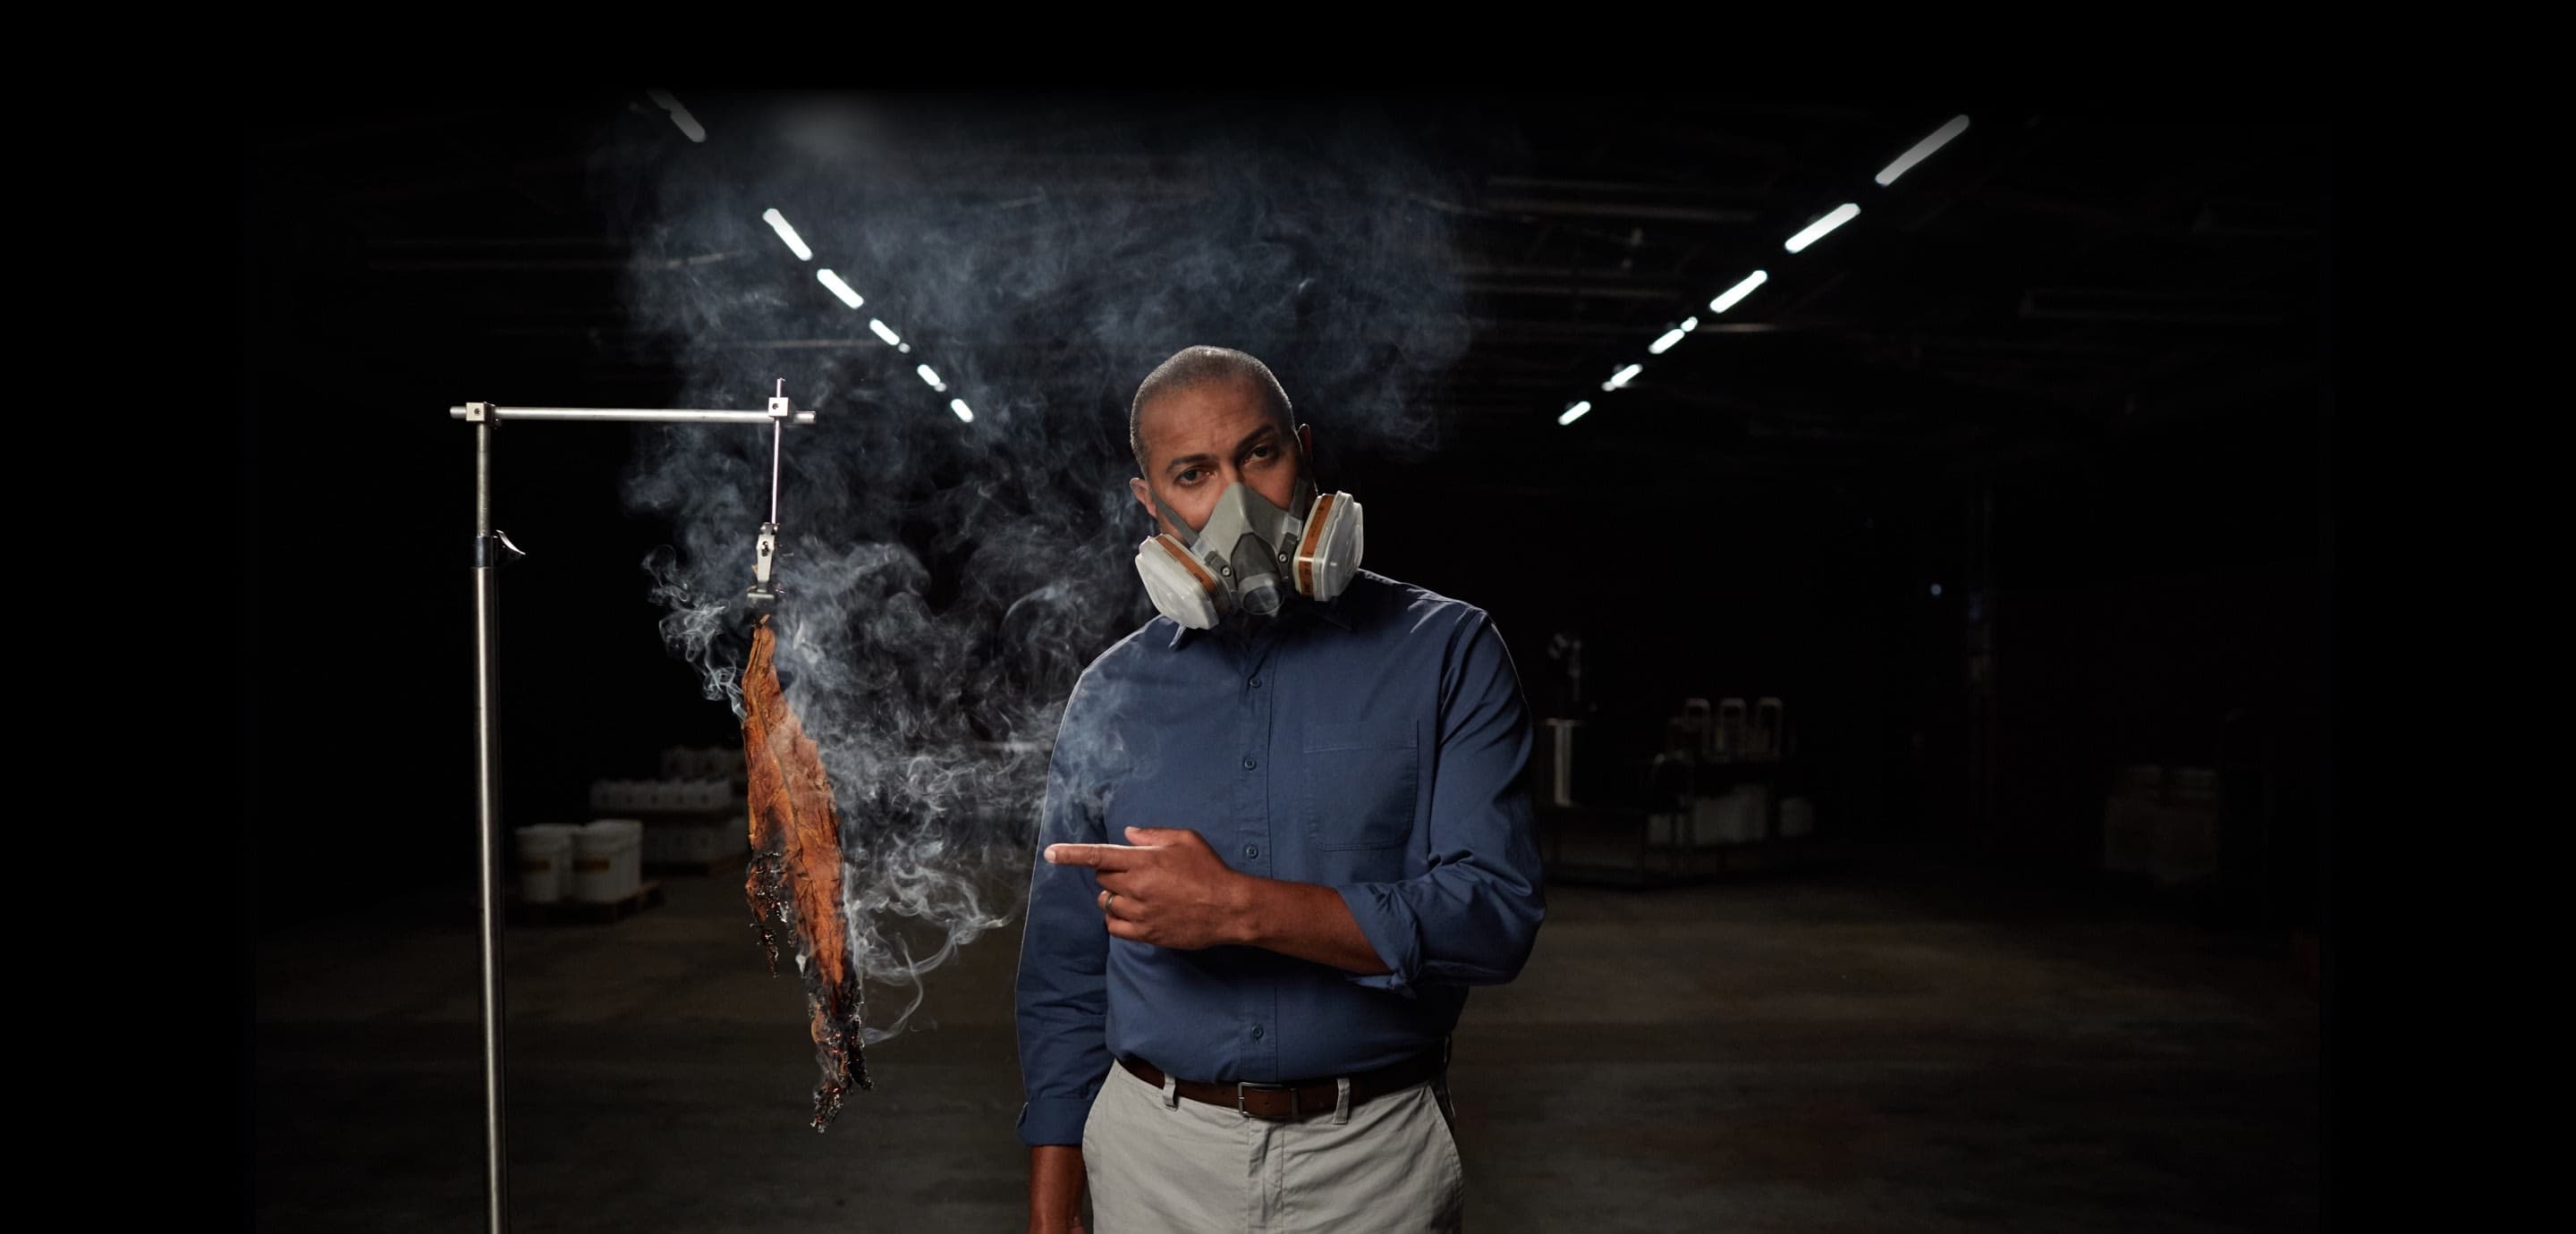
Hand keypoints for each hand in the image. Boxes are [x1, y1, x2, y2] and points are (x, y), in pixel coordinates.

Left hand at [1045, 827, 1250, 950]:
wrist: (1229, 908)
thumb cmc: (1210, 870)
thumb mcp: (1185, 840)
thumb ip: (1152, 835)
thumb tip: (1128, 835)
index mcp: (1144, 861)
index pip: (1098, 855)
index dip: (1070, 854)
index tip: (1050, 853)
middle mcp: (1137, 887)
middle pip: (1102, 879)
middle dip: (1112, 873)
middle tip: (1136, 872)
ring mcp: (1140, 912)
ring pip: (1107, 902)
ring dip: (1115, 895)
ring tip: (1140, 893)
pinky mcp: (1147, 933)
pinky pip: (1115, 927)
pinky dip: (1117, 918)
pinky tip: (1134, 912)